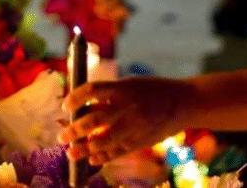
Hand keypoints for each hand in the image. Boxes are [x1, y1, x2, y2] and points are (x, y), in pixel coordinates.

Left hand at [58, 77, 195, 165]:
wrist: (184, 102)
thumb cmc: (151, 90)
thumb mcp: (130, 85)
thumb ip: (108, 97)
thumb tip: (80, 109)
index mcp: (123, 88)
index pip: (92, 90)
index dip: (75, 99)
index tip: (65, 107)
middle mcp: (128, 106)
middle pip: (93, 120)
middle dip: (74, 130)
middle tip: (62, 137)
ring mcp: (135, 126)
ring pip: (103, 140)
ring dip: (84, 149)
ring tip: (71, 153)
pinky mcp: (142, 141)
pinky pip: (118, 152)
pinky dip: (103, 157)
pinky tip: (92, 159)